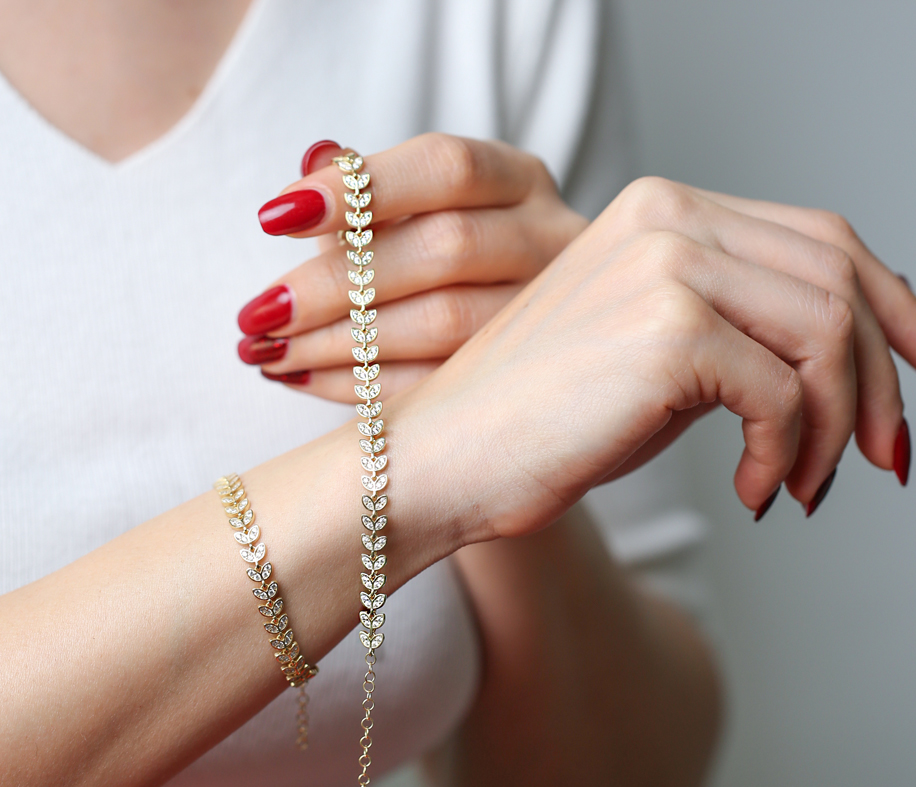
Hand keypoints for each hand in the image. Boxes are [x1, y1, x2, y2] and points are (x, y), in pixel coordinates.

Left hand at [236, 134, 586, 397]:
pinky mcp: (528, 381)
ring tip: (267, 353)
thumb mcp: (423, 214)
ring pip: (446, 326)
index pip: (445, 167)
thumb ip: (370, 193)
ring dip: (343, 344)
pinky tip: (305, 379)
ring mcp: (549, 315)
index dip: (360, 188)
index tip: (273, 216)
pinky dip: (365, 386)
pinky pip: (443, 386)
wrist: (542, 340)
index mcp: (520, 181)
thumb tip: (314, 164)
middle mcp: (549, 239)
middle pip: (445, 249)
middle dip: (338, 283)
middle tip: (259, 312)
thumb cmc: (453, 263)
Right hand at [389, 172, 915, 532]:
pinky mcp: (668, 333)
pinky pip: (783, 395)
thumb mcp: (656, 361)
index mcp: (665, 212)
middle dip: (884, 383)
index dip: (896, 307)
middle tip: (883, 459)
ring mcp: (668, 268)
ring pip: (827, 336)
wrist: (441, 462)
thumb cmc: (538, 424)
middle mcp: (670, 219)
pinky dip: (788, 456)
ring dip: (836, 428)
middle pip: (841, 282)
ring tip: (801, 486)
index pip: (824, 241)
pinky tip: (756, 494)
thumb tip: (847, 365)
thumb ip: (739, 336)